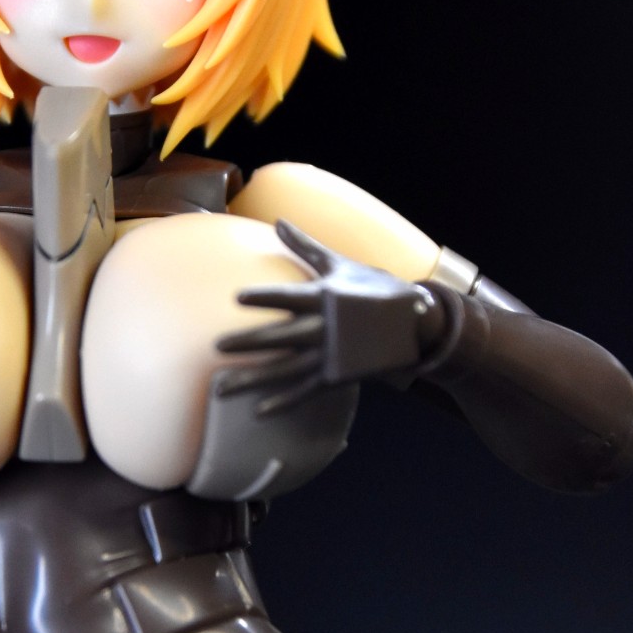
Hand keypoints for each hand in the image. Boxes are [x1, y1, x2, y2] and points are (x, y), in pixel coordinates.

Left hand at [214, 220, 445, 414]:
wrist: (416, 322)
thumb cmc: (373, 286)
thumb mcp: (339, 263)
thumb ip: (304, 246)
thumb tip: (278, 220)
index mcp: (325, 296)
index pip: (289, 296)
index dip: (264, 297)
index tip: (237, 298)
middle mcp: (326, 327)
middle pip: (281, 336)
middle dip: (249, 342)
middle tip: (217, 346)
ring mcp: (332, 354)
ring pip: (286, 370)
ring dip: (253, 380)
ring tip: (221, 388)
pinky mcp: (338, 375)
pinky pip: (306, 391)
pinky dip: (283, 402)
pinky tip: (258, 411)